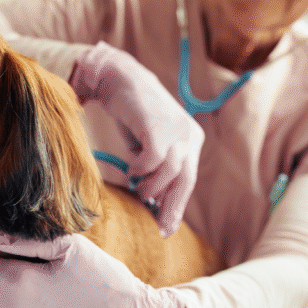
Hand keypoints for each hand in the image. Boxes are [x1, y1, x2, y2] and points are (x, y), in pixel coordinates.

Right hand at [70, 42, 203, 236]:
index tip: (165, 227)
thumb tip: (152, 203)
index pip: (188, 181)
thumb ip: (154, 171)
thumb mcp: (148, 147)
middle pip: (186, 182)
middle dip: (172, 208)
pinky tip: (131, 172)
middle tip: (159, 228)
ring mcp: (177, 130)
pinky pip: (153, 160)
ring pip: (170, 174)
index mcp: (191, 141)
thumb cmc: (131, 114)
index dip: (176, 206)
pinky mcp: (159, 126)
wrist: (116, 78)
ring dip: (151, 188)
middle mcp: (190, 135)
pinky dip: (141, 171)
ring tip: (137, 190)